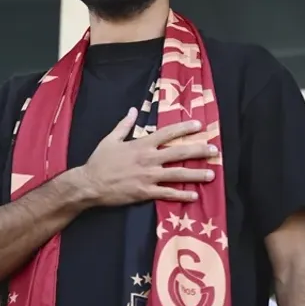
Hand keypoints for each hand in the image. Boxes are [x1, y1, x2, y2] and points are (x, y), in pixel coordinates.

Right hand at [73, 109, 218, 206]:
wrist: (90, 184)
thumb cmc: (100, 161)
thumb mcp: (111, 139)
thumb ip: (125, 124)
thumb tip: (134, 110)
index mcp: (142, 144)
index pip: (167, 133)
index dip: (184, 128)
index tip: (199, 125)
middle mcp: (149, 159)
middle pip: (179, 152)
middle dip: (199, 151)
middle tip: (214, 151)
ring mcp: (149, 176)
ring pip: (178, 174)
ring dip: (196, 174)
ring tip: (211, 174)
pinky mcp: (145, 192)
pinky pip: (167, 193)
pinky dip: (181, 194)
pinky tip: (193, 195)